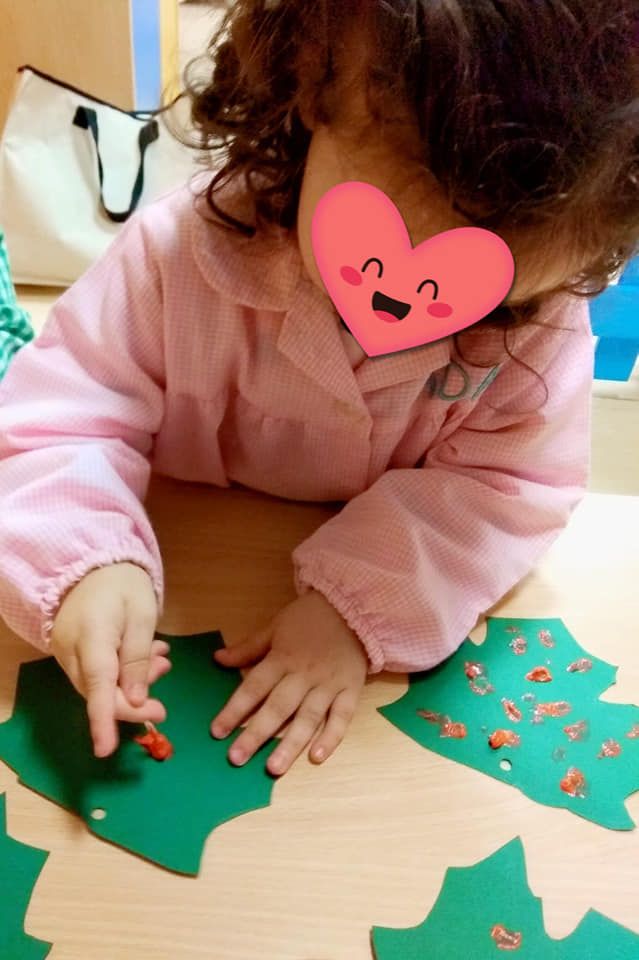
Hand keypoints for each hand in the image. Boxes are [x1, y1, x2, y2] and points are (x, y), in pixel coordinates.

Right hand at [51, 563, 170, 758]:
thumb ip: (139, 658)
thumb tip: (136, 699)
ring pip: (97, 686)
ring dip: (131, 684)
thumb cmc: (124, 585)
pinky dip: (121, 674)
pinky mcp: (69, 654)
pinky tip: (146, 658)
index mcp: (92, 636)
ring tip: (161, 662)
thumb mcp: (143, 615)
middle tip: (163, 706)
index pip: (96, 685)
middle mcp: (71, 649)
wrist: (94, 565)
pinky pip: (95, 675)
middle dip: (133, 703)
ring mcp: (66, 652)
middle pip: (97, 693)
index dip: (103, 720)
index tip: (106, 749)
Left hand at [210, 590, 367, 774]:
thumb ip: (249, 647)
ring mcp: (329, 684)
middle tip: (237, 758)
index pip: (254, 687)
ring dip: (291, 744)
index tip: (217, 731)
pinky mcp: (350, 691)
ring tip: (273, 768)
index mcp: (283, 658)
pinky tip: (317, 757)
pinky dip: (331, 737)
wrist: (353, 608)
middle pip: (278, 707)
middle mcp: (304, 674)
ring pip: (308, 717)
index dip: (235, 709)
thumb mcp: (276, 626)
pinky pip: (342, 717)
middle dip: (256, 734)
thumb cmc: (310, 617)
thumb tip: (218, 659)